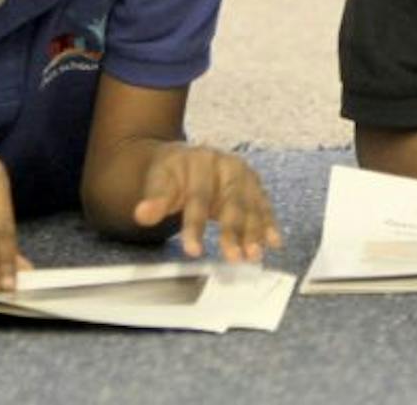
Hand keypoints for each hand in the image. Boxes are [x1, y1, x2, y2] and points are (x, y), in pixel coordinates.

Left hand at [131, 144, 281, 262]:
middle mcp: (227, 165)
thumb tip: (142, 214)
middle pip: (231, 201)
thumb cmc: (172, 174)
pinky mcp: (254, 185)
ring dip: (255, 231)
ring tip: (253, 255)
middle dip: (233, 231)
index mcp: (200, 160)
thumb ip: (153, 199)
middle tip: (234, 258)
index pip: (198, 197)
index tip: (192, 252)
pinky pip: (263, 205)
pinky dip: (269, 224)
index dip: (195, 226)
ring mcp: (244, 174)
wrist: (184, 157)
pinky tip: (274, 241)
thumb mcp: (158, 181)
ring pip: (251, 205)